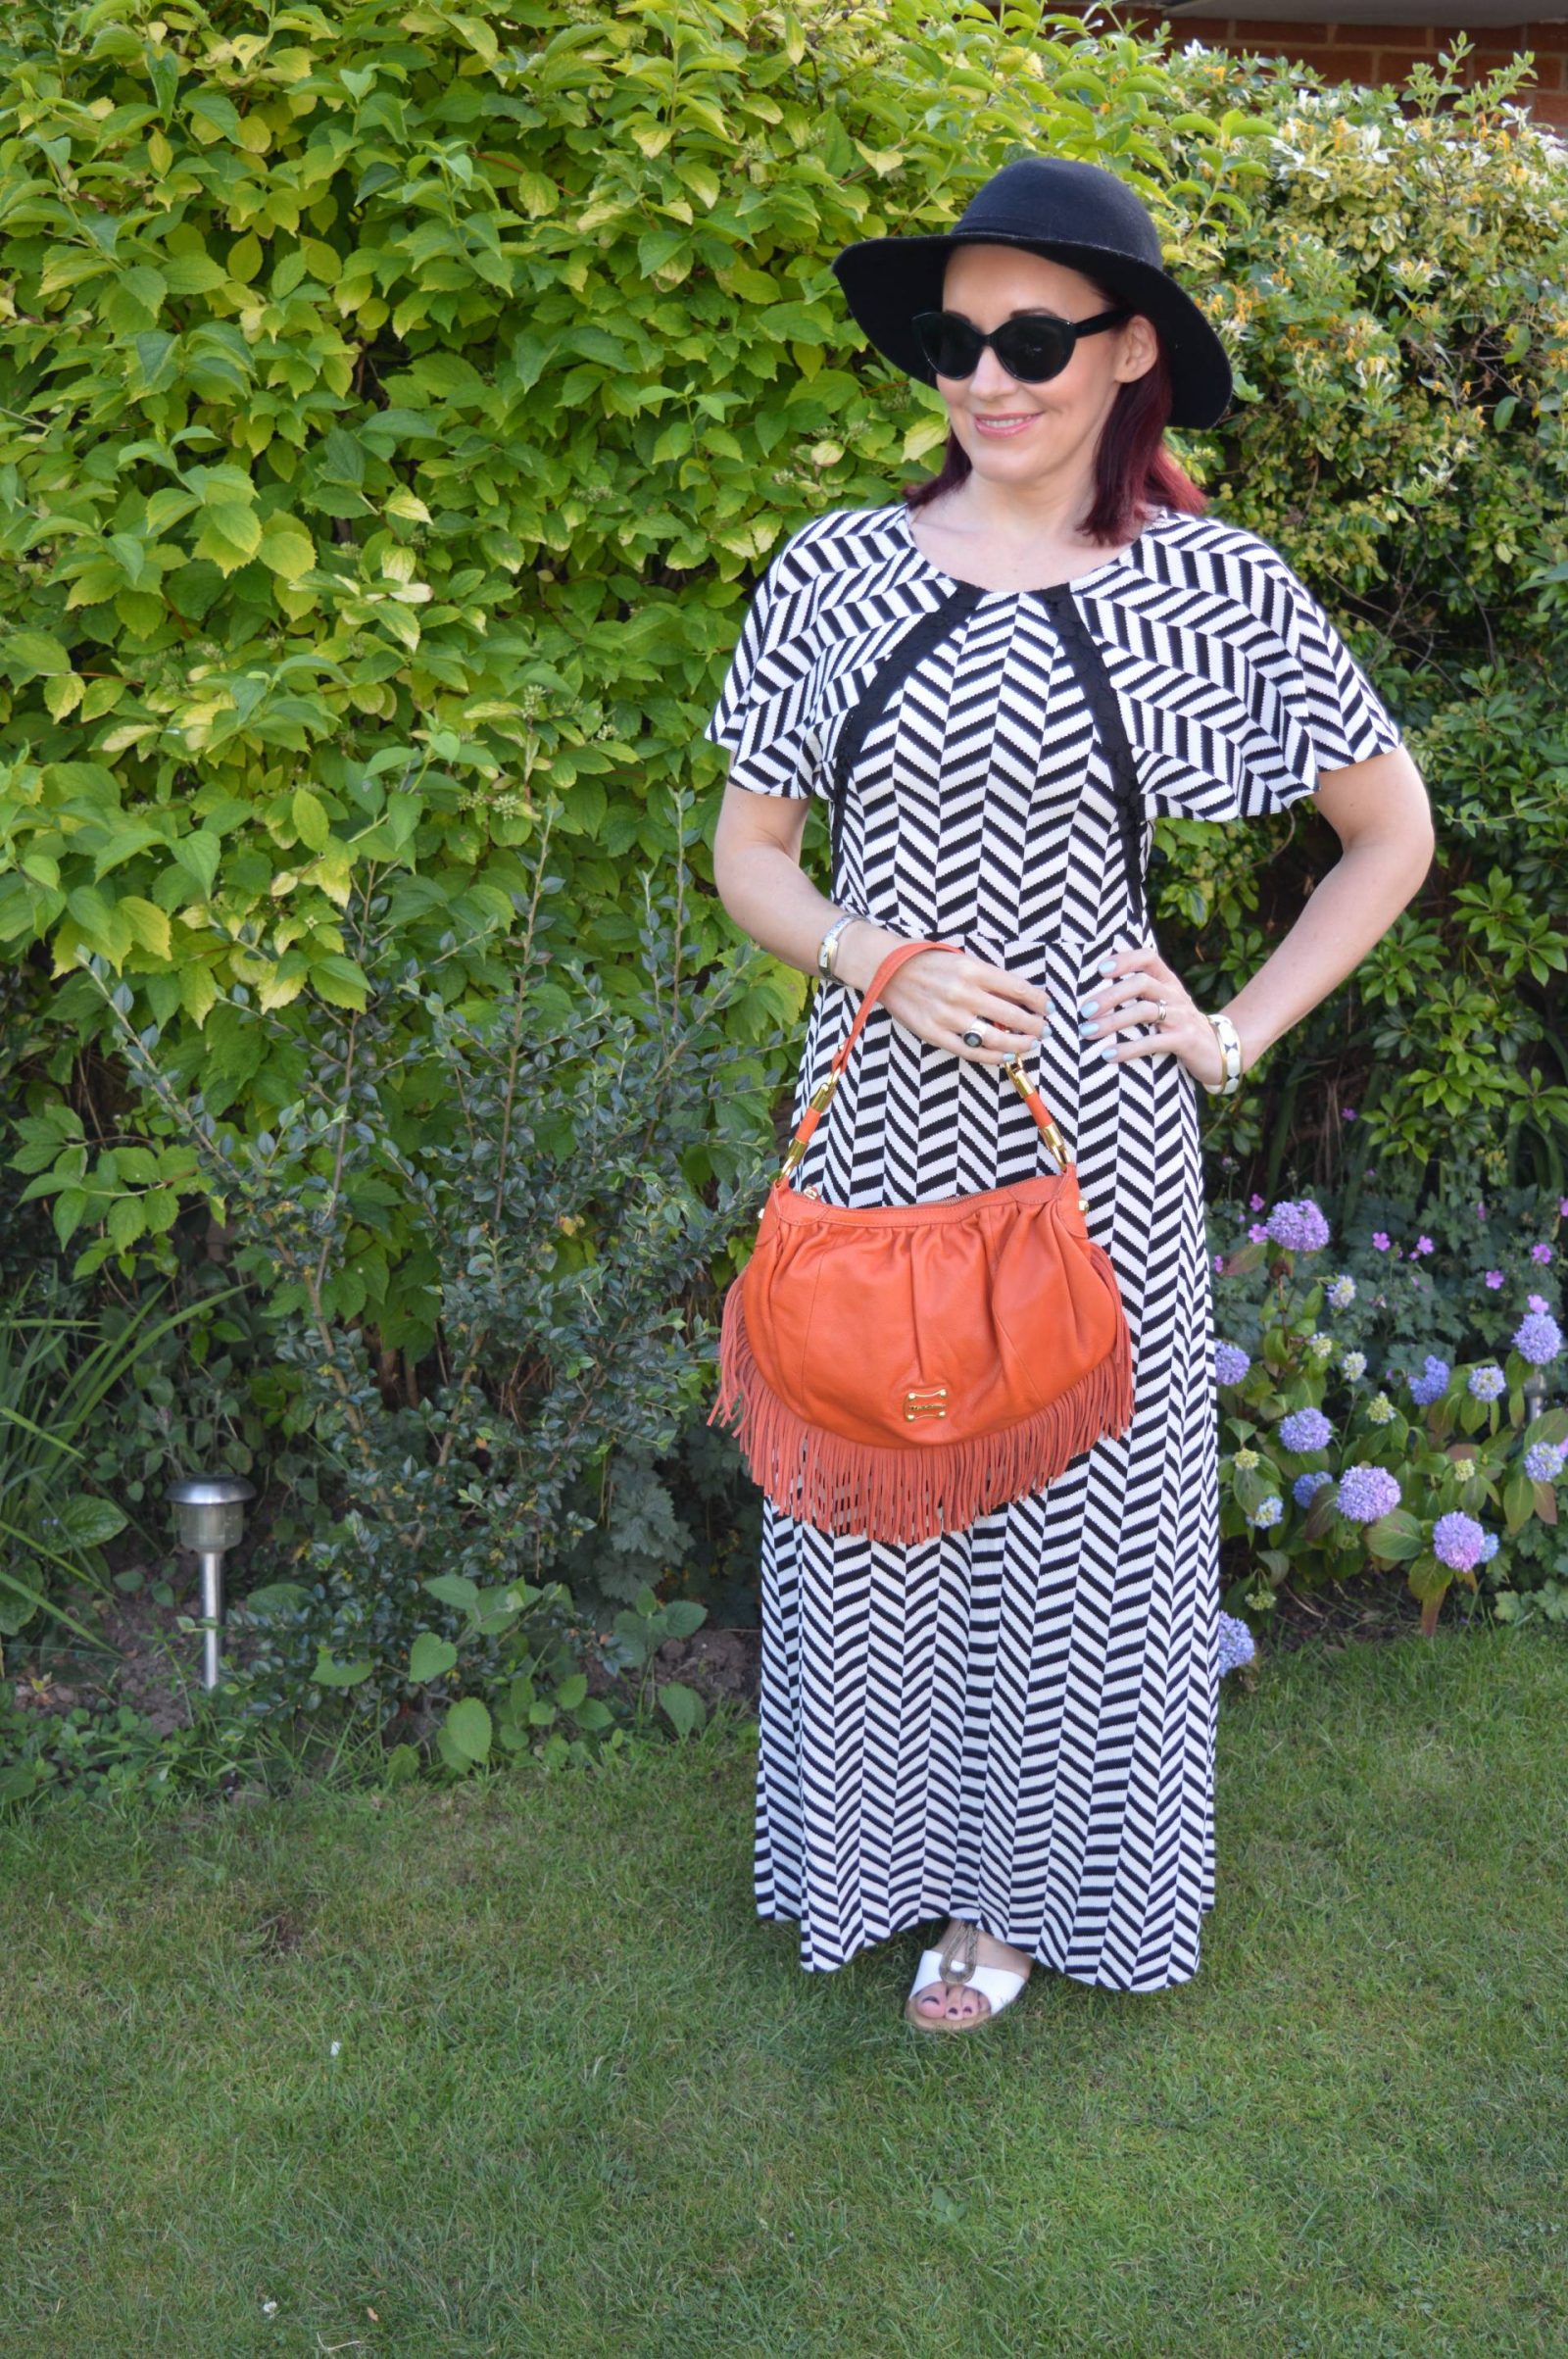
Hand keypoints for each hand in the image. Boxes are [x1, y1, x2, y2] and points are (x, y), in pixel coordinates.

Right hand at [875, 945, 1048, 1066]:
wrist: (886, 968)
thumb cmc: (927, 960)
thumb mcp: (961, 958)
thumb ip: (988, 977)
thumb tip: (1019, 996)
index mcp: (973, 969)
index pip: (1018, 988)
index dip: (1039, 1001)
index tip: (1048, 1007)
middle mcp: (963, 993)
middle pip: (1012, 1016)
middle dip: (1036, 1025)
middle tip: (1046, 1029)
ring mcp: (948, 1016)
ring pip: (996, 1039)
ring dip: (1019, 1044)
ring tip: (1030, 1044)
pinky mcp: (934, 1034)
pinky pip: (971, 1052)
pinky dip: (993, 1057)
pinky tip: (1006, 1057)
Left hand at [1079, 943, 1243, 1089]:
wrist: (1218, 1051)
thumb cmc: (1178, 1026)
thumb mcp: (1164, 1005)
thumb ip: (1139, 995)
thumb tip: (1093, 992)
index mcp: (1168, 982)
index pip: (1148, 958)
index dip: (1125, 959)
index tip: (1100, 970)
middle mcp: (1175, 995)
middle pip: (1142, 983)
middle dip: (1110, 995)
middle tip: (1085, 1011)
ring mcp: (1182, 1017)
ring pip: (1145, 1011)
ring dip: (1113, 1022)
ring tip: (1089, 1032)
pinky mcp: (1185, 1041)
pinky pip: (1154, 1042)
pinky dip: (1129, 1049)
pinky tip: (1108, 1054)